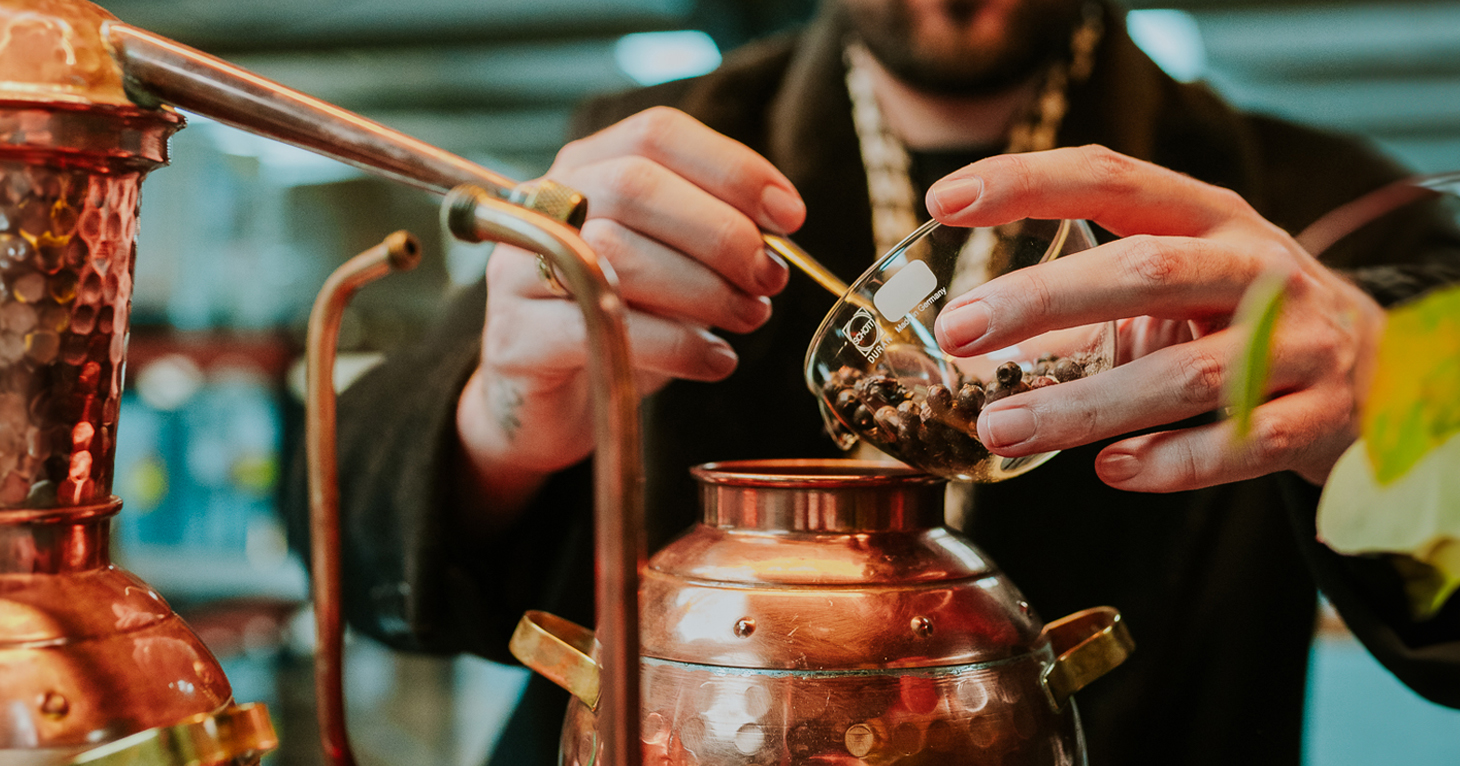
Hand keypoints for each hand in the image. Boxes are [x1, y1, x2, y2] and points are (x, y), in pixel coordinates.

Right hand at [457, 107, 804, 517]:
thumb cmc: (623, 323)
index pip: (656, 135)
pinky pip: (604, 326)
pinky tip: (716, 360)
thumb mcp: (671, 265)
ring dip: (705, 289)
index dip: (731, 167)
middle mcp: (544, 207)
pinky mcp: (518, 337)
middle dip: (721, 232)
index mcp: (586, 169)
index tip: (790, 215)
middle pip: (635, 186)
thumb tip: (777, 231)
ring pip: (618, 253)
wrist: (554, 405)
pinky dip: (678, 346)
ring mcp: (519, 269)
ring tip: (749, 318)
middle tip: (770, 278)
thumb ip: (712, 235)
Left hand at [926, 145, 1386, 491]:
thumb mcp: (1181, 283)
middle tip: (961, 330)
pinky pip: (1239, 445)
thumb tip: (977, 341)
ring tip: (1003, 428)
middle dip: (1043, 299)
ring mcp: (1296, 342)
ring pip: (1185, 375)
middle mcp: (1256, 267)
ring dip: (1085, 406)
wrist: (1377, 366)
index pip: (1111, 179)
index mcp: (1209, 216)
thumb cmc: (1244, 316)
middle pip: (1145, 271)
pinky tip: (1111, 470)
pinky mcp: (1319, 417)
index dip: (1027, 183)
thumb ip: (1089, 305)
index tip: (946, 202)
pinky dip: (1171, 462)